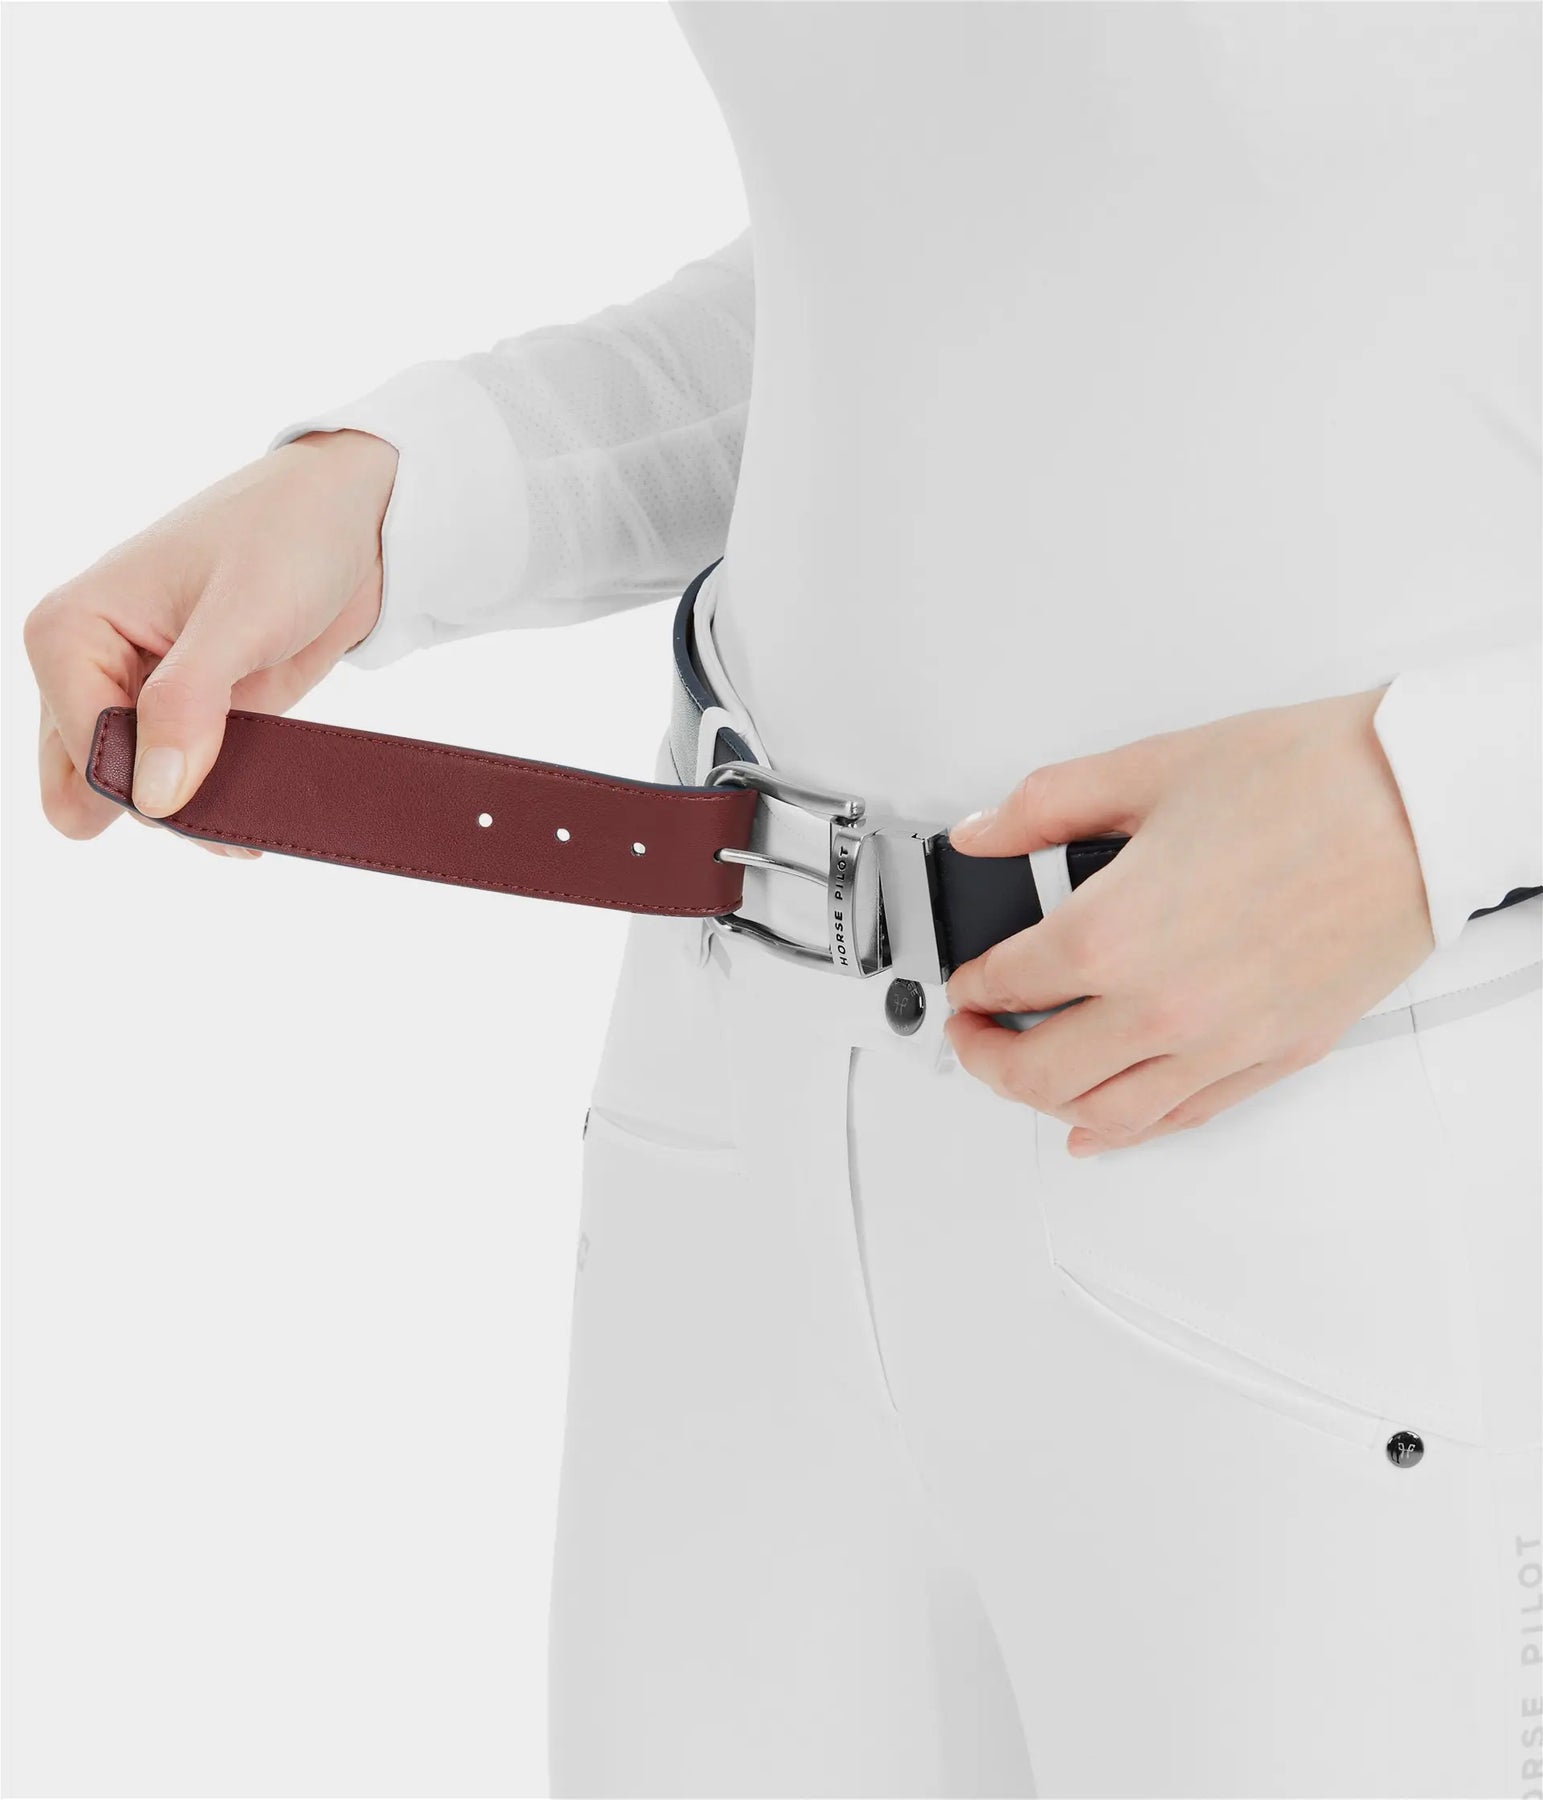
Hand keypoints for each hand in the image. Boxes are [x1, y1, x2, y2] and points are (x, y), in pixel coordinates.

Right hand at [24, 429, 396, 850]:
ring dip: (188, 814)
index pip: (84, 752)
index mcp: (68, 631)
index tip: (211, 789)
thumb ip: (188, 705)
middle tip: (230, 818)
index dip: (144, 785)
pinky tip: (255, 810)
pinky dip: (213, 802)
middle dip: (157, 809)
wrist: (353, 518)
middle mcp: (87, 667)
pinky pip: (182, 783)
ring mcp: (137, 695)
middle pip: (90, 786)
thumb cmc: (287, 535)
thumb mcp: (240, 617)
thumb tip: (152, 798)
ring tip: (248, 821)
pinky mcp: (188, 714)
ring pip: (133, 794)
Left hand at [942, 689, 1433, 1154]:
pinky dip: (1128, 1129)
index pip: (1006, 984)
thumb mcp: (1147, 770)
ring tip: (1024, 1074)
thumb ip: (1044, 808)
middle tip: (973, 1034)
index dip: (970, 982)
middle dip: (985, 1057)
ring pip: (1104, 1113)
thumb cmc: (1308, 782)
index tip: (967, 976)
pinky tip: (1102, 1126)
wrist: (1420, 803)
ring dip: (1046, 1102)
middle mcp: (1162, 1006)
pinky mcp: (1276, 1054)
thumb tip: (983, 835)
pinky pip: (1182, 1117)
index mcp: (1113, 934)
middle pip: (1037, 1071)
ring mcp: (1222, 1042)